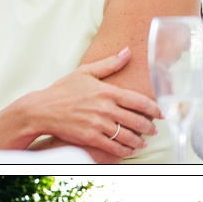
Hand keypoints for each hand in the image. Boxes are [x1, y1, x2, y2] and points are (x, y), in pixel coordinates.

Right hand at [22, 47, 160, 160]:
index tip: (161, 114)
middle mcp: (105, 108)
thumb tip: (128, 51)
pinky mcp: (91, 138)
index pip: (140, 102)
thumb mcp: (85, 72)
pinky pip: (115, 147)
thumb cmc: (63, 90)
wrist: (41, 109)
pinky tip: (129, 150)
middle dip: (150, 128)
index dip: (155, 110)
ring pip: (128, 136)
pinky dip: (125, 150)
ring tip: (143, 142)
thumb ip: (109, 64)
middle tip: (154, 130)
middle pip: (138, 121)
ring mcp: (98, 124)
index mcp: (107, 91)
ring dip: (139, 141)